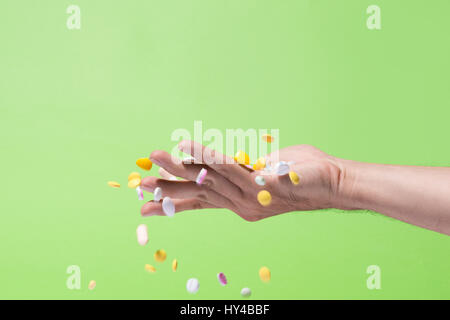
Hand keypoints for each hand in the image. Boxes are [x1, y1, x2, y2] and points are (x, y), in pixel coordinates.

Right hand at [140, 140, 344, 220]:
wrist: (335, 182)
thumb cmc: (302, 174)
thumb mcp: (265, 172)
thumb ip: (243, 169)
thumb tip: (227, 161)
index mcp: (239, 202)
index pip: (200, 203)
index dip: (174, 202)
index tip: (147, 206)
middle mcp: (241, 205)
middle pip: (197, 195)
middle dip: (166, 190)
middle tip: (138, 187)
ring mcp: (251, 198)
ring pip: (208, 180)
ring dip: (179, 166)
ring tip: (154, 156)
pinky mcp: (263, 187)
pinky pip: (230, 168)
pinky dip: (207, 156)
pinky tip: (187, 146)